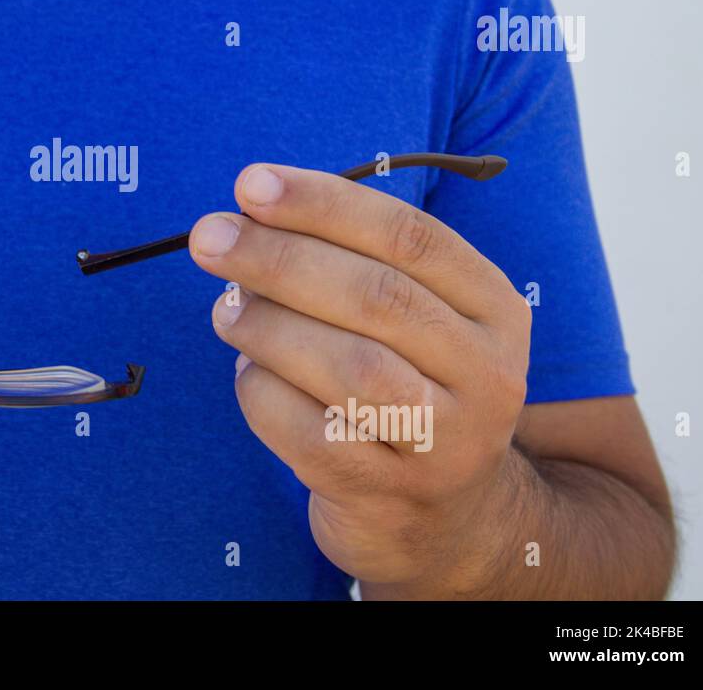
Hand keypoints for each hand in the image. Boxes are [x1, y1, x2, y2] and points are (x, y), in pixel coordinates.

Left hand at [190, 163, 531, 593]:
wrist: (447, 516)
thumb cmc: (406, 387)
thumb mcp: (414, 320)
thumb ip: (348, 263)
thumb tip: (246, 216)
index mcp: (494, 307)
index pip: (409, 236)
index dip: (323, 203)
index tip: (250, 184)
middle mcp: (486, 373)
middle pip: (376, 296)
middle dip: (278, 258)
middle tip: (208, 238)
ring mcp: (445, 442)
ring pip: (349, 366)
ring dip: (268, 326)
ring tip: (224, 310)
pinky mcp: (390, 494)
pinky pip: (310, 432)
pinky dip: (263, 392)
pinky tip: (248, 372)